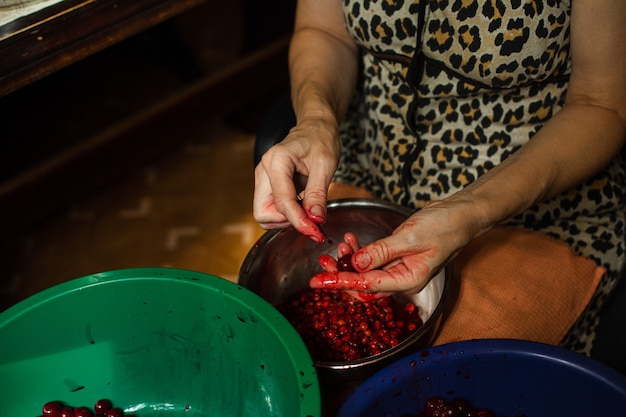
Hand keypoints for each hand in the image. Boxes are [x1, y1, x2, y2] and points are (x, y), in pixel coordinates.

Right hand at [253, 117, 340, 241]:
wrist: (314, 128)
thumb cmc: (320, 139)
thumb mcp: (326, 164)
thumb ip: (318, 193)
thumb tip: (316, 220)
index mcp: (276, 161)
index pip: (282, 202)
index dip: (298, 221)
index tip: (315, 231)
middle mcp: (264, 171)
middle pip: (263, 213)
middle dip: (287, 221)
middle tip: (311, 217)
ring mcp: (263, 179)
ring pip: (265, 214)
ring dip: (287, 219)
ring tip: (308, 207)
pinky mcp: (267, 186)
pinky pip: (272, 209)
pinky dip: (288, 213)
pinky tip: (303, 205)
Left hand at [310, 200, 473, 295]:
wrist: (460, 215)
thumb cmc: (444, 227)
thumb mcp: (410, 238)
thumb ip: (381, 252)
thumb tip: (356, 264)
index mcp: (407, 281)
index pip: (366, 286)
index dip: (340, 282)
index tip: (319, 282)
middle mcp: (401, 279)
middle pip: (362, 285)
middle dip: (340, 273)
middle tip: (322, 262)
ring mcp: (398, 269)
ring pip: (365, 272)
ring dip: (348, 261)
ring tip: (339, 246)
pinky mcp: (396, 257)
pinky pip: (372, 260)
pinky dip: (359, 252)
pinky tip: (350, 241)